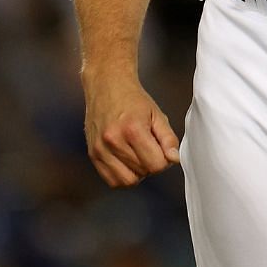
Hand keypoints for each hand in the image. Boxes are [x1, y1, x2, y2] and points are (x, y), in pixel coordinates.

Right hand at [82, 72, 179, 187]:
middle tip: (147, 147)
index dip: (163, 159)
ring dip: (137, 172)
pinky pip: (112, 180)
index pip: (157, 165)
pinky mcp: (92, 154)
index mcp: (132, 129)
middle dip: (150, 163)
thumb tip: (174, 159)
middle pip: (143, 172)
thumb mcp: (157, 114)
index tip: (159, 147)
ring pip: (128, 181)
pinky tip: (126, 161)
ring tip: (136, 154)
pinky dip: (122, 176)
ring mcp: (100, 149)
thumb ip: (169, 139)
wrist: (106, 85)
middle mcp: (113, 140)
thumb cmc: (132, 99)